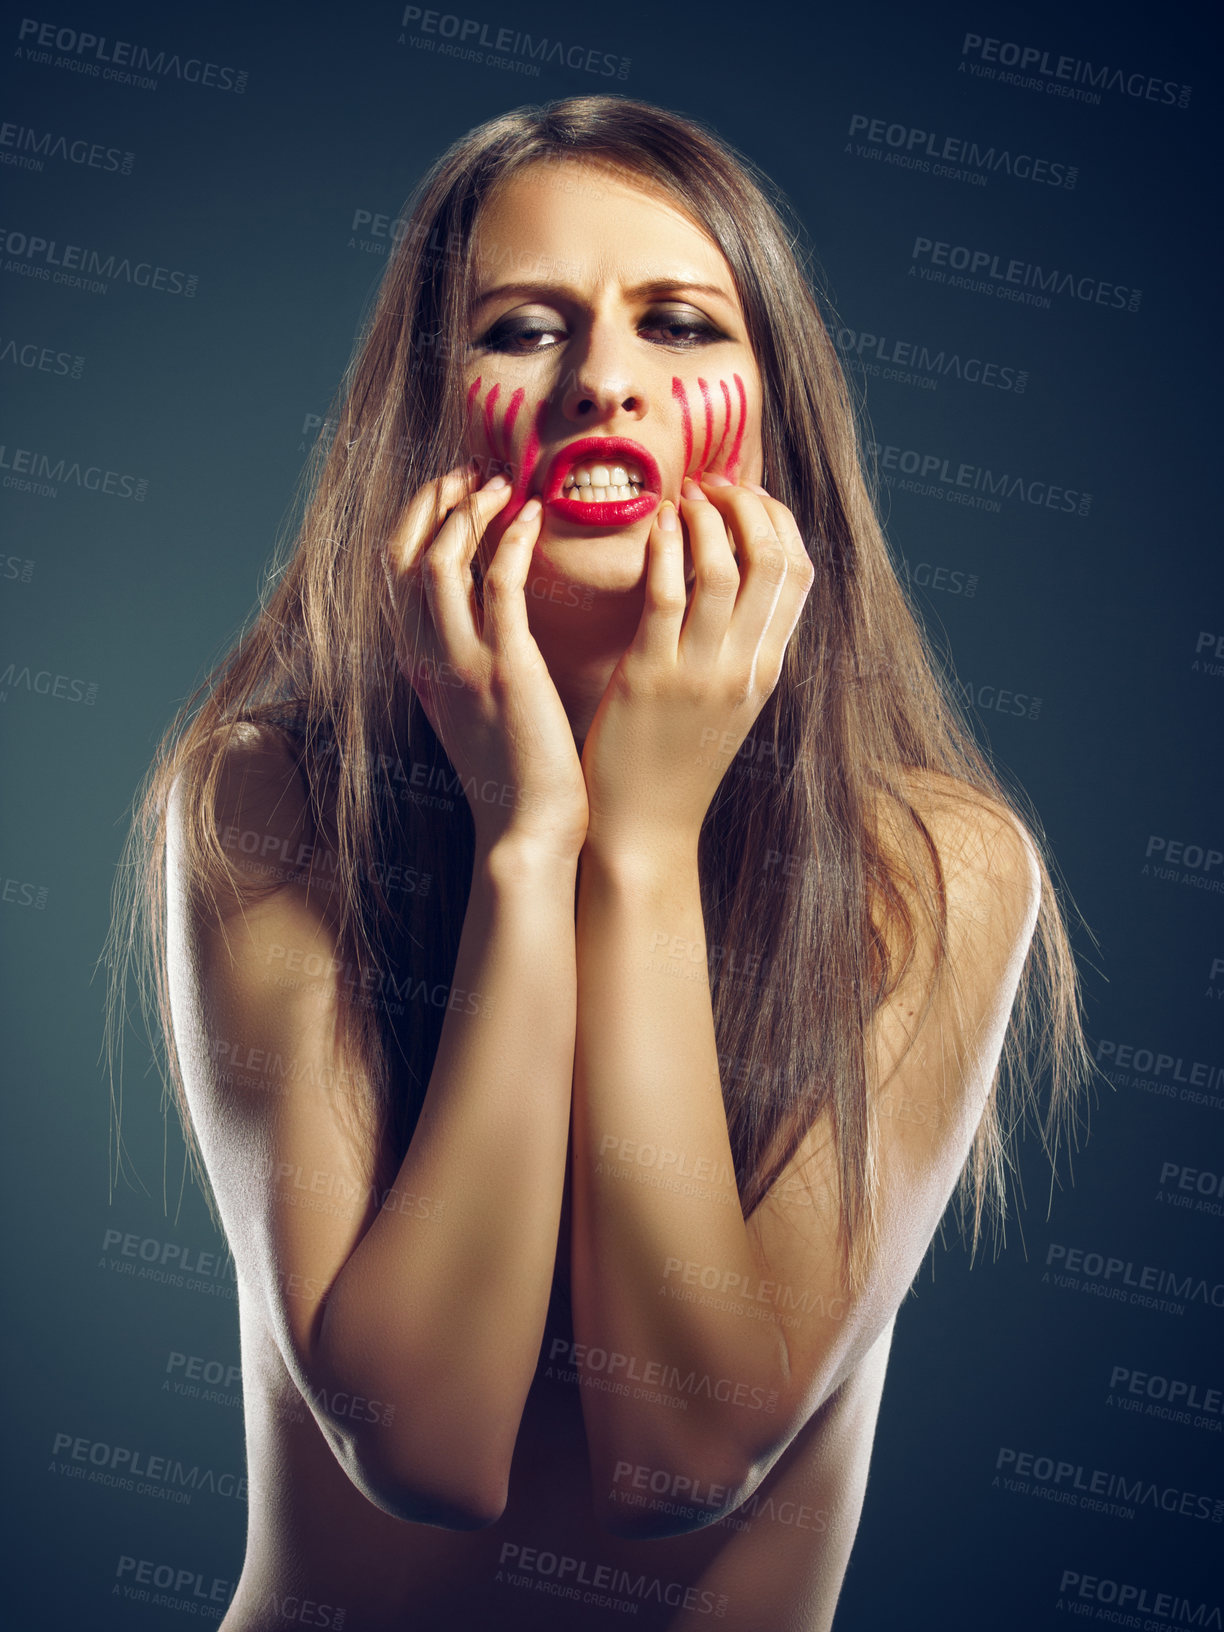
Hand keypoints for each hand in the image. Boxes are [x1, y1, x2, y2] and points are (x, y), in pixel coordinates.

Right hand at [383, 468, 588, 859]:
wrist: (526, 837)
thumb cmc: (517, 782)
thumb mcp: (477, 717)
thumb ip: (472, 670)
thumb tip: (493, 631)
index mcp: (419, 670)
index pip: (397, 577)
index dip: (418, 525)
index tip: (450, 492)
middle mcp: (427, 661)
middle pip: (405, 558)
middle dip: (432, 504)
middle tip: (470, 470)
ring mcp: (461, 665)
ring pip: (443, 561)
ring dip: (469, 512)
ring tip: (502, 483)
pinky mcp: (505, 671)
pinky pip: (499, 585)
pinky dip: (512, 541)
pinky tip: (534, 516)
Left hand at [579, 473, 813, 861]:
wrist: (644, 831)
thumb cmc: (674, 764)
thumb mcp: (726, 704)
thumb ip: (737, 646)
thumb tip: (736, 580)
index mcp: (768, 670)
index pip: (799, 573)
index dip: (777, 519)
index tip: (744, 495)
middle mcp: (745, 668)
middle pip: (772, 560)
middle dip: (746, 505)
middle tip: (711, 486)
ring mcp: (702, 674)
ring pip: (726, 567)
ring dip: (705, 517)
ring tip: (682, 498)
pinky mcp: (650, 679)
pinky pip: (668, 595)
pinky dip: (668, 548)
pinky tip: (657, 526)